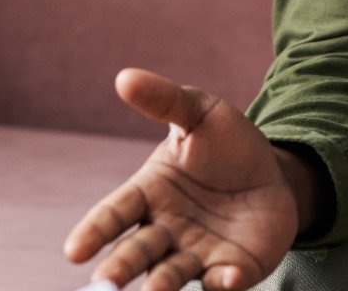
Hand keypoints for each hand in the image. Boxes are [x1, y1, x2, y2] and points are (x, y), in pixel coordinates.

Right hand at [64, 69, 298, 290]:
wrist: (274, 170)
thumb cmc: (225, 142)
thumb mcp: (198, 112)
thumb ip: (165, 100)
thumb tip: (124, 77)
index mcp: (148, 193)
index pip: (114, 213)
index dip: (94, 231)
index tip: (74, 251)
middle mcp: (166, 230)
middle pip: (137, 251)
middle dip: (120, 267)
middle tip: (105, 284)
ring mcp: (197, 253)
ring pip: (172, 274)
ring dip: (162, 285)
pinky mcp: (232, 268)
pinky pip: (223, 281)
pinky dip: (222, 284)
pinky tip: (226, 278)